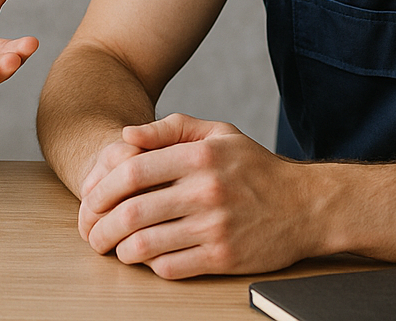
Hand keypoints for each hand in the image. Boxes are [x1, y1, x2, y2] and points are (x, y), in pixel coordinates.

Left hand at [79, 112, 317, 277]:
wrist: (307, 205)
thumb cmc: (255, 168)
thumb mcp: (219, 133)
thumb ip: (171, 129)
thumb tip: (126, 135)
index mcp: (199, 156)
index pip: (131, 171)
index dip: (99, 188)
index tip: (88, 199)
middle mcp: (205, 190)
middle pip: (131, 212)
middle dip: (100, 226)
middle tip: (91, 232)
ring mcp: (215, 227)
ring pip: (145, 244)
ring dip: (119, 249)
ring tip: (114, 247)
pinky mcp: (224, 258)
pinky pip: (171, 267)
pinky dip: (150, 265)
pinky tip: (147, 258)